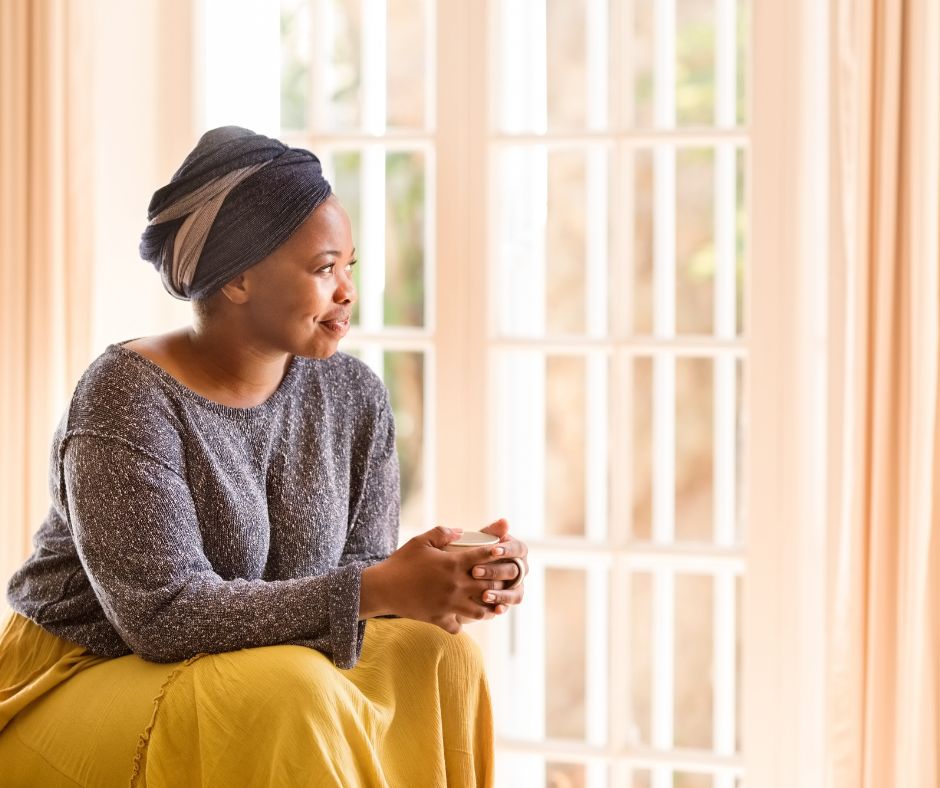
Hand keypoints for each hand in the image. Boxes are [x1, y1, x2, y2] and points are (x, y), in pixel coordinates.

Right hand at [374, 525, 509, 634]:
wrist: (382, 588)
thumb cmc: (401, 562)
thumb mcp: (421, 541)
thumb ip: (443, 533)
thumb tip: (461, 531)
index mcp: (453, 564)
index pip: (483, 556)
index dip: (495, 552)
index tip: (502, 551)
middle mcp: (455, 585)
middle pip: (489, 586)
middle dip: (497, 582)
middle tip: (502, 579)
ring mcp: (449, 604)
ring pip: (480, 612)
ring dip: (486, 607)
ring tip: (489, 603)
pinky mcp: (439, 619)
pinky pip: (458, 627)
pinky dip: (461, 623)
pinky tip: (460, 618)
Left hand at [471, 518, 527, 615]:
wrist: (465, 573)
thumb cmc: (475, 551)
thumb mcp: (480, 540)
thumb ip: (491, 531)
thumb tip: (504, 522)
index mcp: (517, 550)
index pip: (518, 549)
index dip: (508, 550)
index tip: (493, 550)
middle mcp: (521, 568)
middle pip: (513, 571)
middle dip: (494, 571)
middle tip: (474, 572)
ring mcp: (517, 585)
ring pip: (515, 590)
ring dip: (500, 593)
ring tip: (484, 595)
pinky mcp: (510, 599)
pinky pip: (511, 604)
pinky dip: (503, 606)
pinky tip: (494, 609)